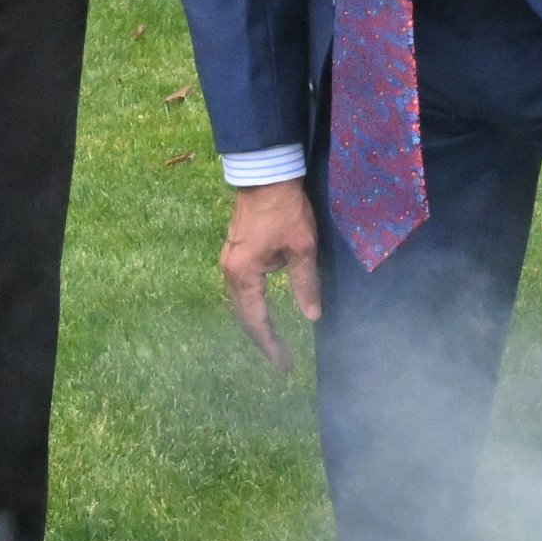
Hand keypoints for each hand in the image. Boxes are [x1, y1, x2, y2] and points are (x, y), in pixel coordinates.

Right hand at [221, 181, 323, 371]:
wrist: (266, 175)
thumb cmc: (285, 211)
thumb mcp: (302, 248)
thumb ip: (305, 284)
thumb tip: (312, 317)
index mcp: (244, 275)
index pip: (256, 320)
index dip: (270, 344)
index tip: (285, 365)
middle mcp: (231, 273)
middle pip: (243, 316)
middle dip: (262, 339)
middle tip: (281, 361)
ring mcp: (230, 263)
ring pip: (240, 304)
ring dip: (256, 324)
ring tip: (274, 342)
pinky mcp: (235, 255)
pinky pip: (242, 291)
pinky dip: (253, 308)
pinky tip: (265, 313)